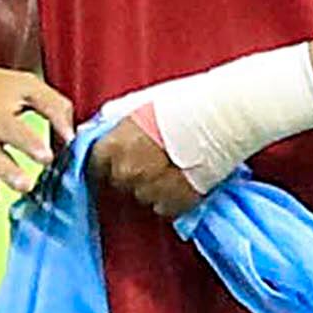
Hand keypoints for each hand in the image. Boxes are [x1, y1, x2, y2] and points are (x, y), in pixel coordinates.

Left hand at [88, 111, 203, 219]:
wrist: (217, 121)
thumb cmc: (179, 105)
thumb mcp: (139, 105)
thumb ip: (117, 124)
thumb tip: (99, 130)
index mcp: (112, 148)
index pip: (95, 166)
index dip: (107, 163)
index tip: (118, 160)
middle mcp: (125, 174)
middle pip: (119, 183)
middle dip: (132, 174)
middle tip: (153, 159)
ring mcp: (149, 192)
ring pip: (144, 196)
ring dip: (154, 187)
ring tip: (174, 169)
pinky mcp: (174, 205)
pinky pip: (167, 208)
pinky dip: (173, 198)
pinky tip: (185, 181)